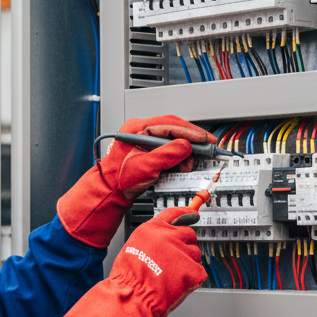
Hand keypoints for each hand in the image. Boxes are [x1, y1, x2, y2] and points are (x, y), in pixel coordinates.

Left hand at [57, 115, 214, 248]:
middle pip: (174, 129)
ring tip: (190, 164)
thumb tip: (186, 147)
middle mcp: (141, 130)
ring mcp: (145, 139)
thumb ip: (168, 154)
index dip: (191, 132)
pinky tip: (182, 165)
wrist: (109, 192)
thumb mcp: (146, 166)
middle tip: (207, 148)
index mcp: (137, 128)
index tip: (206, 139)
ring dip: (185, 152)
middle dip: (191, 141)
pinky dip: (178, 157)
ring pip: (173, 139)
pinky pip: (168, 149)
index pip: (170, 124)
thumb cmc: (119, 179)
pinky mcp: (148, 150)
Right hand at [58, 206, 206, 316]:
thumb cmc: (127, 280)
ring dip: (188, 264)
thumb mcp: (133, 248)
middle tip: (175, 261)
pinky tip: (178, 285)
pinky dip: (192, 280)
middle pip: (189, 234)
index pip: (174, 214)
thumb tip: (162, 240)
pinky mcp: (193, 269)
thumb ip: (151, 240)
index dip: (185, 214)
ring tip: (172, 276)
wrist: (132, 298)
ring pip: (195, 254)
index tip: (192, 214)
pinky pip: (199, 272)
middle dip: (185, 246)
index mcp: (153, 229)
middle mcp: (169, 236)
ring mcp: (182, 252)